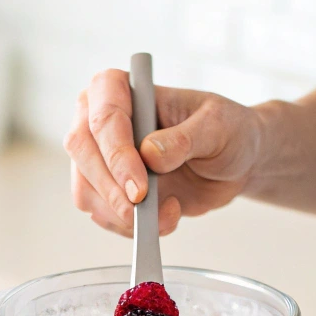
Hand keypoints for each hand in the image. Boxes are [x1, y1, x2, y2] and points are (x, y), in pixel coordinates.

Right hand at [64, 69, 260, 236]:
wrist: (231, 163)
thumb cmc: (225, 131)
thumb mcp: (217, 126)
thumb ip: (184, 138)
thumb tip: (150, 154)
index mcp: (121, 89)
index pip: (104, 117)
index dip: (117, 154)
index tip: (140, 187)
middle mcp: (100, 121)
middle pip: (83, 154)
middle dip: (112, 190)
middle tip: (142, 211)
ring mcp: (101, 158)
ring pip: (86, 191)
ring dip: (121, 214)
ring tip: (166, 215)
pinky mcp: (108, 191)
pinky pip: (102, 215)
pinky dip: (129, 227)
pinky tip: (161, 219)